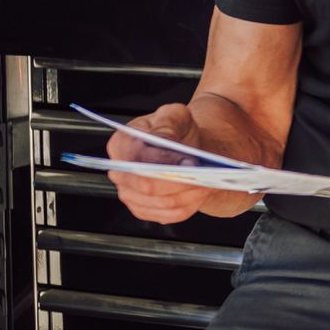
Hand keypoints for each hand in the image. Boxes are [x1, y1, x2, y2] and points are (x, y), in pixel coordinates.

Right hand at [106, 103, 261, 224]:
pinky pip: (170, 215)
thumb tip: (164, 141)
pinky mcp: (145, 210)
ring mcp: (131, 194)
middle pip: (148, 186)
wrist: (185, 147)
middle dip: (180, 182)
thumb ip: (166, 124)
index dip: (165, 162)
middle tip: (204, 175)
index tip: (190, 160)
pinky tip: (201, 193)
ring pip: (163, 203)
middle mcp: (121, 172)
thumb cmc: (177, 130)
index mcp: (121, 144)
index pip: (138, 159)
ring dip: (189, 194)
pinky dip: (190, 205)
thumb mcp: (174, 114)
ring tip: (208, 182)